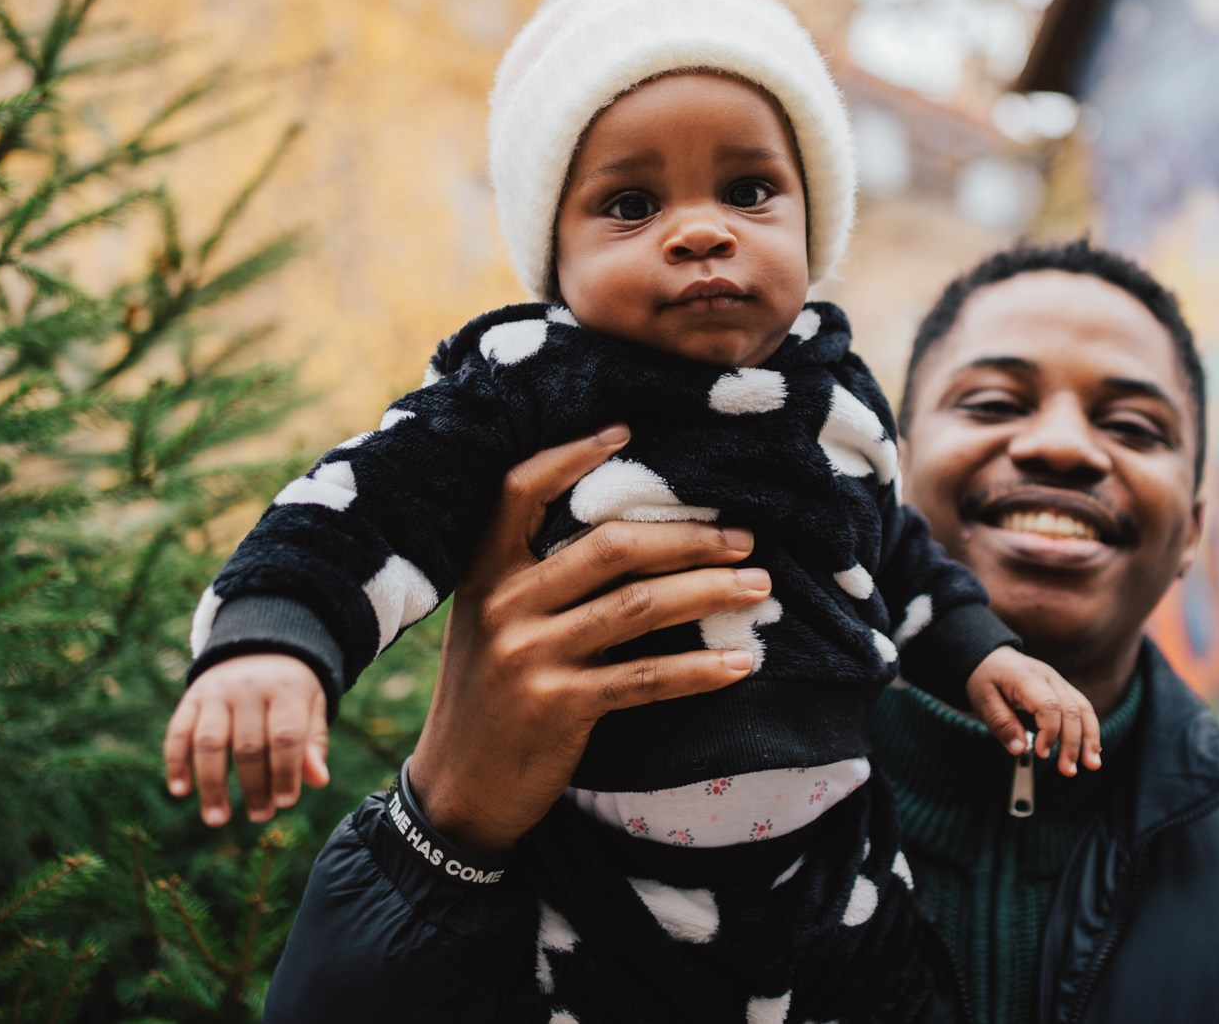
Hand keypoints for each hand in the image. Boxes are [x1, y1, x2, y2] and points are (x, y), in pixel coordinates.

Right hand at [164, 653, 329, 825]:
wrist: (257, 643)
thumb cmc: (290, 687)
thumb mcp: (311, 705)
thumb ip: (313, 742)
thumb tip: (318, 780)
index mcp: (286, 689)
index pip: (285, 737)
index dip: (286, 773)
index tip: (286, 803)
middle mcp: (249, 689)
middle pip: (248, 746)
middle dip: (254, 787)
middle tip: (260, 816)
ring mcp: (216, 693)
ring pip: (209, 743)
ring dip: (211, 785)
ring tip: (216, 819)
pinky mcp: (191, 698)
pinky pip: (178, 732)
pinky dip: (176, 762)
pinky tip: (180, 791)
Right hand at [408, 423, 772, 856]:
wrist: (458, 788)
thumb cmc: (488, 695)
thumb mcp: (489, 623)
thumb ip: (534, 579)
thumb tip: (631, 536)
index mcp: (484, 571)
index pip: (520, 490)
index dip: (572, 456)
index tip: (626, 431)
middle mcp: (503, 604)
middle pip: (612, 547)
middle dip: (688, 538)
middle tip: (745, 539)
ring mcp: (529, 655)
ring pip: (638, 607)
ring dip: (709, 593)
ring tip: (759, 588)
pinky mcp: (557, 706)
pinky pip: (645, 678)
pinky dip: (699, 669)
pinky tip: (739, 663)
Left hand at [965, 645, 1101, 776]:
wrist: (992, 658)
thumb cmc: (987, 678)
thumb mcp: (982, 699)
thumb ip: (1001, 724)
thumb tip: (1020, 749)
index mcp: (1027, 677)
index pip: (1049, 705)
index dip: (1050, 732)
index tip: (1042, 754)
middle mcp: (1049, 678)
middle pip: (1070, 710)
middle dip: (1073, 743)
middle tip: (1068, 771)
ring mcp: (1059, 682)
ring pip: (1083, 709)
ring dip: (1090, 739)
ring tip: (1092, 765)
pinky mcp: (1064, 690)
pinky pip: (1083, 709)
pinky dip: (1089, 730)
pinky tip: (1092, 751)